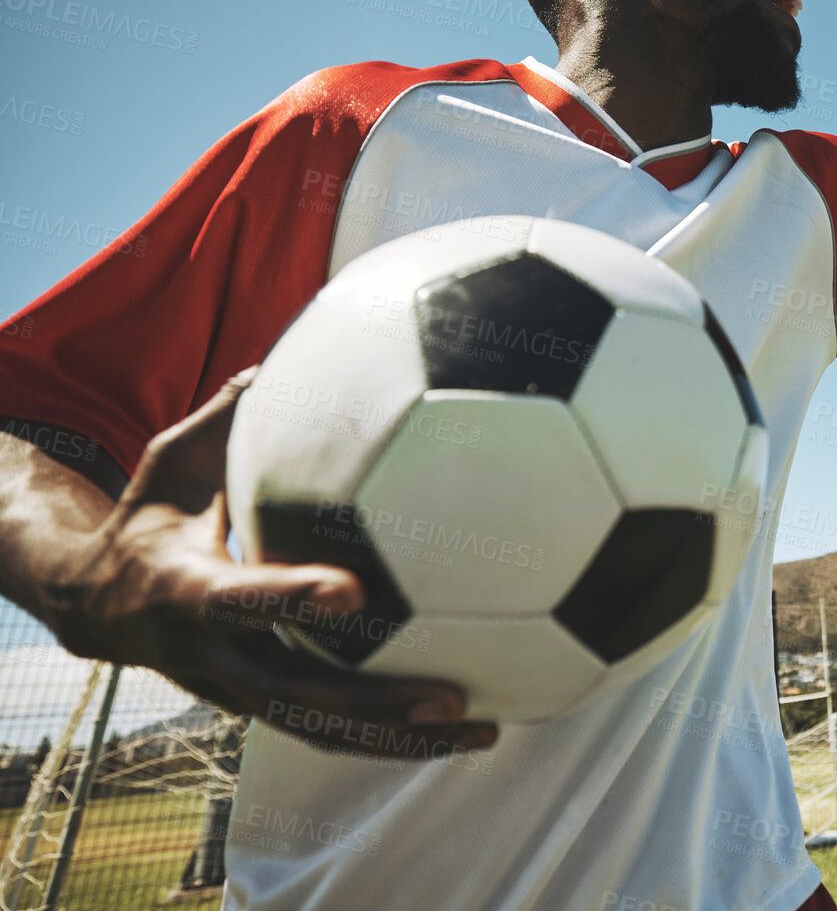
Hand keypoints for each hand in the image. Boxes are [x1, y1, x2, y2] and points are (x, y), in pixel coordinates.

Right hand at [53, 369, 497, 757]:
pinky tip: (465, 726)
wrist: (97, 607)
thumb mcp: (173, 461)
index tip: (353, 593)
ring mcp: (241, 692)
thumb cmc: (151, 516)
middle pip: (299, 693)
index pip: (243, 599)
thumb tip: (284, 355)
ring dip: (401, 737)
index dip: (293, 598)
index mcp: (187, 589)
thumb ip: (228, 414)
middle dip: (374, 701)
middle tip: (452, 696)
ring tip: (483, 731)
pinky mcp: (267, 706)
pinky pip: (330, 729)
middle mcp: (215, 655)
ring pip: (323, 728)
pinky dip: (392, 735)